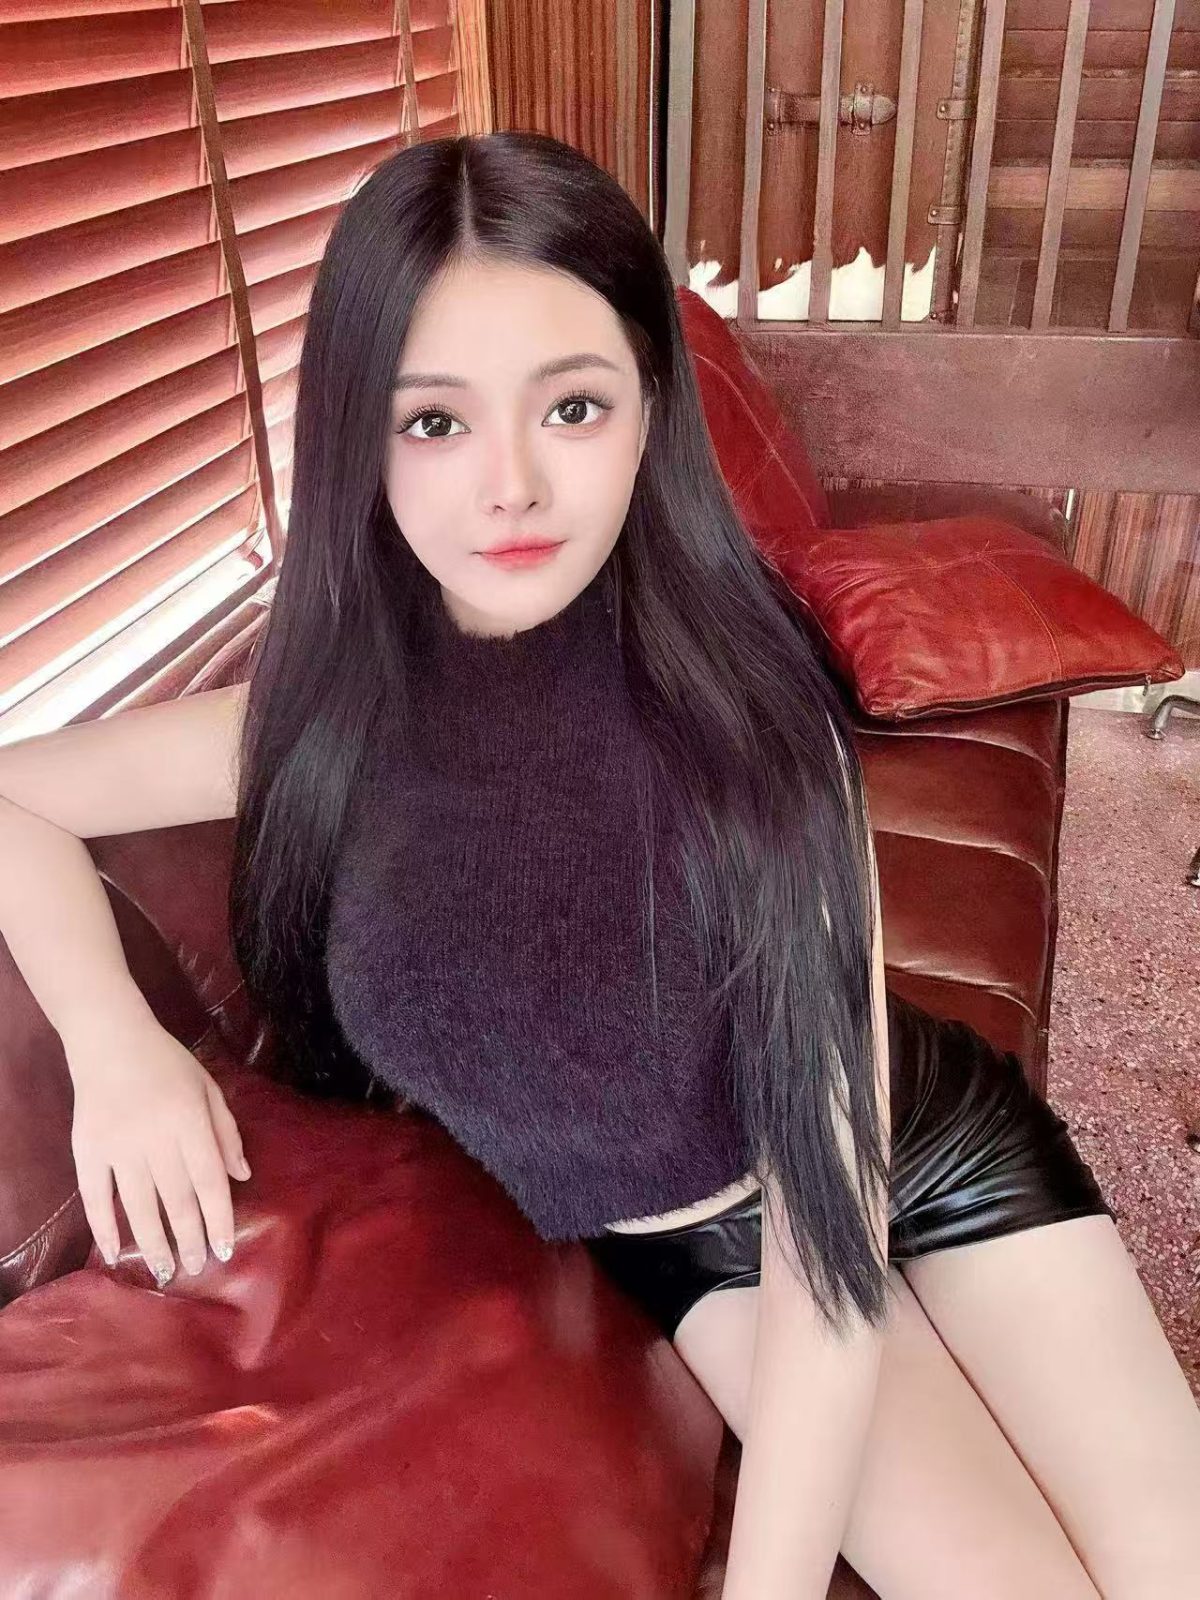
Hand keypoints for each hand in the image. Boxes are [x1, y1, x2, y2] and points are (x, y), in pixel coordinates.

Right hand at [62, 1008, 251, 1286]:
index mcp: (189, 1121)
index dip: (218, 1218)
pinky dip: (103, 1227)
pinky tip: (114, 1252)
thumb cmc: (168, 1063)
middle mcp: (155, 1137)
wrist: (110, 1040)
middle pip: (176, 1199)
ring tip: (164, 1270)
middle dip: (190, 1239)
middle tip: (198, 1267)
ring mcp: (117, 1146)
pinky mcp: (87, 1150)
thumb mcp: (208, 1088)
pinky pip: (95, 1197)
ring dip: (152, 1243)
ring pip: (138, 1206)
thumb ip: (226, 1132)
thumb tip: (242, 1176)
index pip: (209, 1181)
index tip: (225, 1248)